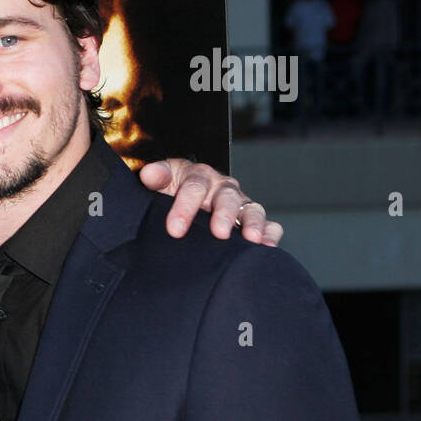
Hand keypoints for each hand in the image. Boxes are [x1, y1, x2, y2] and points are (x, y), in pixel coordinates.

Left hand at [138, 159, 282, 246]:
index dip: (185, 207)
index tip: (175, 229)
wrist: (184, 195)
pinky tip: (268, 247)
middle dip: (223, 215)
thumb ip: (157, 177)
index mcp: (199, 177)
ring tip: (252, 238)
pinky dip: (271, 233)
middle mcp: (223, 188)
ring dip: (253, 223)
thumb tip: (149, 174)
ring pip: (251, 209)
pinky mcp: (253, 219)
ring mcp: (240, 203)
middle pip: (226, 197)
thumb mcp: (163, 181)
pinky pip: (269, 224)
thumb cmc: (173, 190)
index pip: (194, 187)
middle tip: (219, 233)